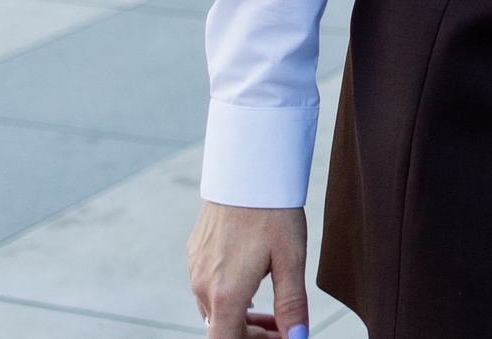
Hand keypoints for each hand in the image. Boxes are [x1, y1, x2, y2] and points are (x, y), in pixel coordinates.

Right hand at [187, 202, 306, 338]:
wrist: (247, 170)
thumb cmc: (272, 212)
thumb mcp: (291, 260)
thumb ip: (292, 305)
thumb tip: (297, 338)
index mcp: (226, 294)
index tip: (277, 338)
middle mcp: (203, 286)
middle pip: (222, 329)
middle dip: (252, 335)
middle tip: (283, 328)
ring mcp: (195, 269)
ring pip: (215, 310)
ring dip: (242, 317)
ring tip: (272, 310)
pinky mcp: (195, 254)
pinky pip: (208, 289)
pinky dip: (230, 297)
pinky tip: (252, 284)